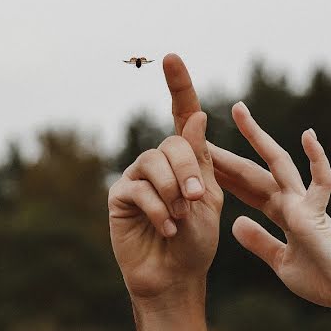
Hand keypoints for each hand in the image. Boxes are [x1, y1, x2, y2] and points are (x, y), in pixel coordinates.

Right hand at [108, 54, 222, 329]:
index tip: (172, 57)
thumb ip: (201, 158)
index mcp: (187, 155)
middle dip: (189, 172)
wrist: (177, 274)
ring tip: (180, 218)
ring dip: (174, 193)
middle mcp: (161, 159)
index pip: (182, 112)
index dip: (179, 84)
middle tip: (195, 201)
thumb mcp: (209, 196)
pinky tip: (166, 227)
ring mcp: (138, 175)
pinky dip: (159, 210)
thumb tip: (196, 115)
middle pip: (174, 144)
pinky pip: (140, 188)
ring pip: (156, 163)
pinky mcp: (121, 195)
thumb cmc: (197, 238)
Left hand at [210, 101, 330, 329]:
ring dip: (257, 136)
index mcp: (281, 212)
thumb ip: (260, 241)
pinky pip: (320, 182)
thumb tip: (235, 223)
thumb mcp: (280, 262)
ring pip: (278, 163)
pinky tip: (308, 135)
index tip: (198, 156)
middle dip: (226, 152)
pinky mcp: (319, 213)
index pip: (245, 187)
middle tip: (198, 129)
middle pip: (252, 171)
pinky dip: (317, 159)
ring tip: (238, 111)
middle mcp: (291, 201)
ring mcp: (304, 203)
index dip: (222, 173)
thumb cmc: (323, 278)